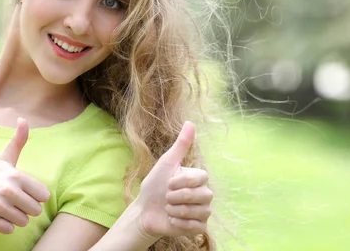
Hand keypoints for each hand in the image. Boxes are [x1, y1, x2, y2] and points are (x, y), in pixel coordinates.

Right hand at [0, 118, 49, 233]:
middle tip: (11, 201)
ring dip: (15, 218)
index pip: (43, 196)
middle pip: (35, 211)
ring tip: (3, 208)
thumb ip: (18, 140)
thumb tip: (23, 119)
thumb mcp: (4, 158)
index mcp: (15, 175)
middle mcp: (7, 189)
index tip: (21, 191)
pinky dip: (4, 226)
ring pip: (23, 222)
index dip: (34, 196)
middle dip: (25, 209)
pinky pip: (9, 230)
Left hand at [134, 122, 212, 238]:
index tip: (168, 183)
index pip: (202, 177)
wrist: (144, 211)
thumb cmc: (154, 186)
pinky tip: (172, 219)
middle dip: (179, 197)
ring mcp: (203, 211)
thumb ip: (181, 145)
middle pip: (203, 195)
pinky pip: (197, 226)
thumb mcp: (166, 163)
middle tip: (167, 197)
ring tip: (168, 208)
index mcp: (198, 178)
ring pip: (201, 211)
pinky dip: (180, 223)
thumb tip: (190, 122)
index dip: (182, 182)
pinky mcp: (199, 227)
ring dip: (178, 210)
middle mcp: (204, 194)